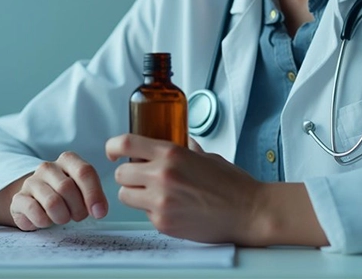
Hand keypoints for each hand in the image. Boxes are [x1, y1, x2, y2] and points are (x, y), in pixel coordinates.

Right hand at [9, 151, 108, 230]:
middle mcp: (48, 167)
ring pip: (52, 202)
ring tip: (62, 218)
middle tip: (77, 216)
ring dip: (61, 217)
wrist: (36, 202)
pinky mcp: (19, 198)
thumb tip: (99, 210)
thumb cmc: (66, 197)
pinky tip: (46, 220)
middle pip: (67, 188)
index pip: (84, 172)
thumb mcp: (83, 192)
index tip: (99, 212)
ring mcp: (31, 181)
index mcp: (68, 160)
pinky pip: (34, 212)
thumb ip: (94, 197)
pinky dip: (44, 222)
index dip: (94, 194)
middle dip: (77, 209)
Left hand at [105, 133, 264, 244]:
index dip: (113, 147)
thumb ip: (185, 148)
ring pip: (126, 196)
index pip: (125, 143)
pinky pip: (144, 214)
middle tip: (141, 176)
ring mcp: (160, 202)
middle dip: (129, 174)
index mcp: (171, 154)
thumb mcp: (206, 156)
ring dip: (136, 194)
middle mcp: (162, 176)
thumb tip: (177, 138)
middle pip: (121, 173)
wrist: (248, 212)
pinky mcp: (163, 223)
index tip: (113, 151)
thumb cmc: (232, 185)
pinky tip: (172, 208)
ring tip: (155, 194)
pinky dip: (153, 211)